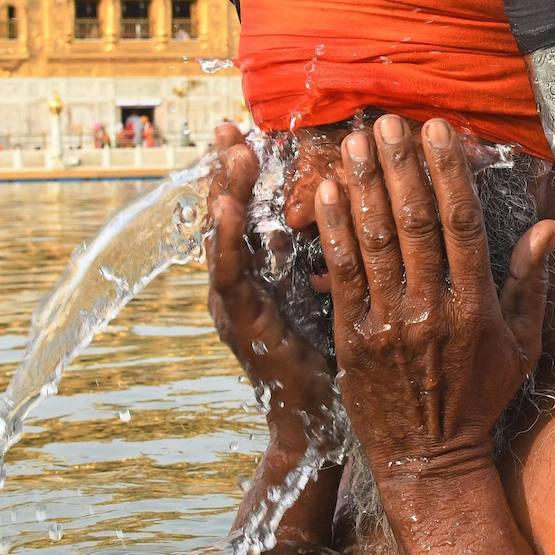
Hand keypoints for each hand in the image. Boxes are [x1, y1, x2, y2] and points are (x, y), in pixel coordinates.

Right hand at [207, 123, 337, 455]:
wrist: (314, 425)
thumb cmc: (327, 358)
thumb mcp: (324, 294)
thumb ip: (316, 253)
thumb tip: (333, 201)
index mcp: (257, 276)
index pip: (245, 212)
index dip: (239, 172)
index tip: (241, 129)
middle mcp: (237, 287)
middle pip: (224, 219)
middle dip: (223, 173)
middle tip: (227, 129)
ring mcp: (232, 308)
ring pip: (220, 242)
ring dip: (222, 196)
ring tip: (228, 157)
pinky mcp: (240, 328)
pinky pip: (230, 278)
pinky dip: (227, 242)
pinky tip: (231, 211)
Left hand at [316, 115, 554, 478]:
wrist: (428, 460)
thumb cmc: (479, 398)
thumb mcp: (521, 346)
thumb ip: (529, 283)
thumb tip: (548, 226)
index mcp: (476, 306)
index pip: (462, 224)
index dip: (449, 172)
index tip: (439, 130)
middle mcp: (432, 309)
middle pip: (415, 222)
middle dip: (400, 165)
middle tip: (388, 121)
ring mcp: (389, 323)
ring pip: (375, 240)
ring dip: (363, 186)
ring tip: (354, 141)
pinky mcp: (353, 337)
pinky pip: (343, 274)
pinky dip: (334, 230)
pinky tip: (326, 192)